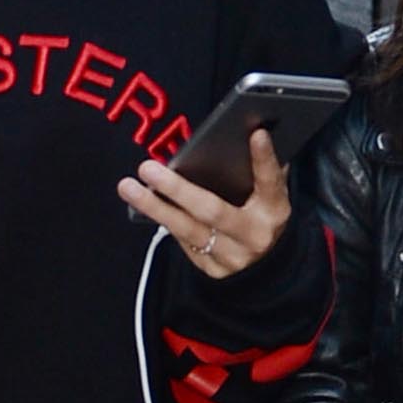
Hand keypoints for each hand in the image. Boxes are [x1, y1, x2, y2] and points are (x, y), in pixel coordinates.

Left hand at [116, 126, 288, 279]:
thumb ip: (261, 172)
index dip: (264, 159)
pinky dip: (164, 220)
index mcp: (274, 212)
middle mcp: (254, 237)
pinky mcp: (213, 270)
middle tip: (148, 168)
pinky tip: (144, 203)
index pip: (271, 182)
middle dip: (177, 189)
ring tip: (128, 186)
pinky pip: (183, 241)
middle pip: (212, 211)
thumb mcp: (270, 197)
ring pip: (187, 229)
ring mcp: (232, 257)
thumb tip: (249, 132)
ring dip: (154, 207)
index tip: (257, 133)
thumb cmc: (262, 219)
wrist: (268, 270)